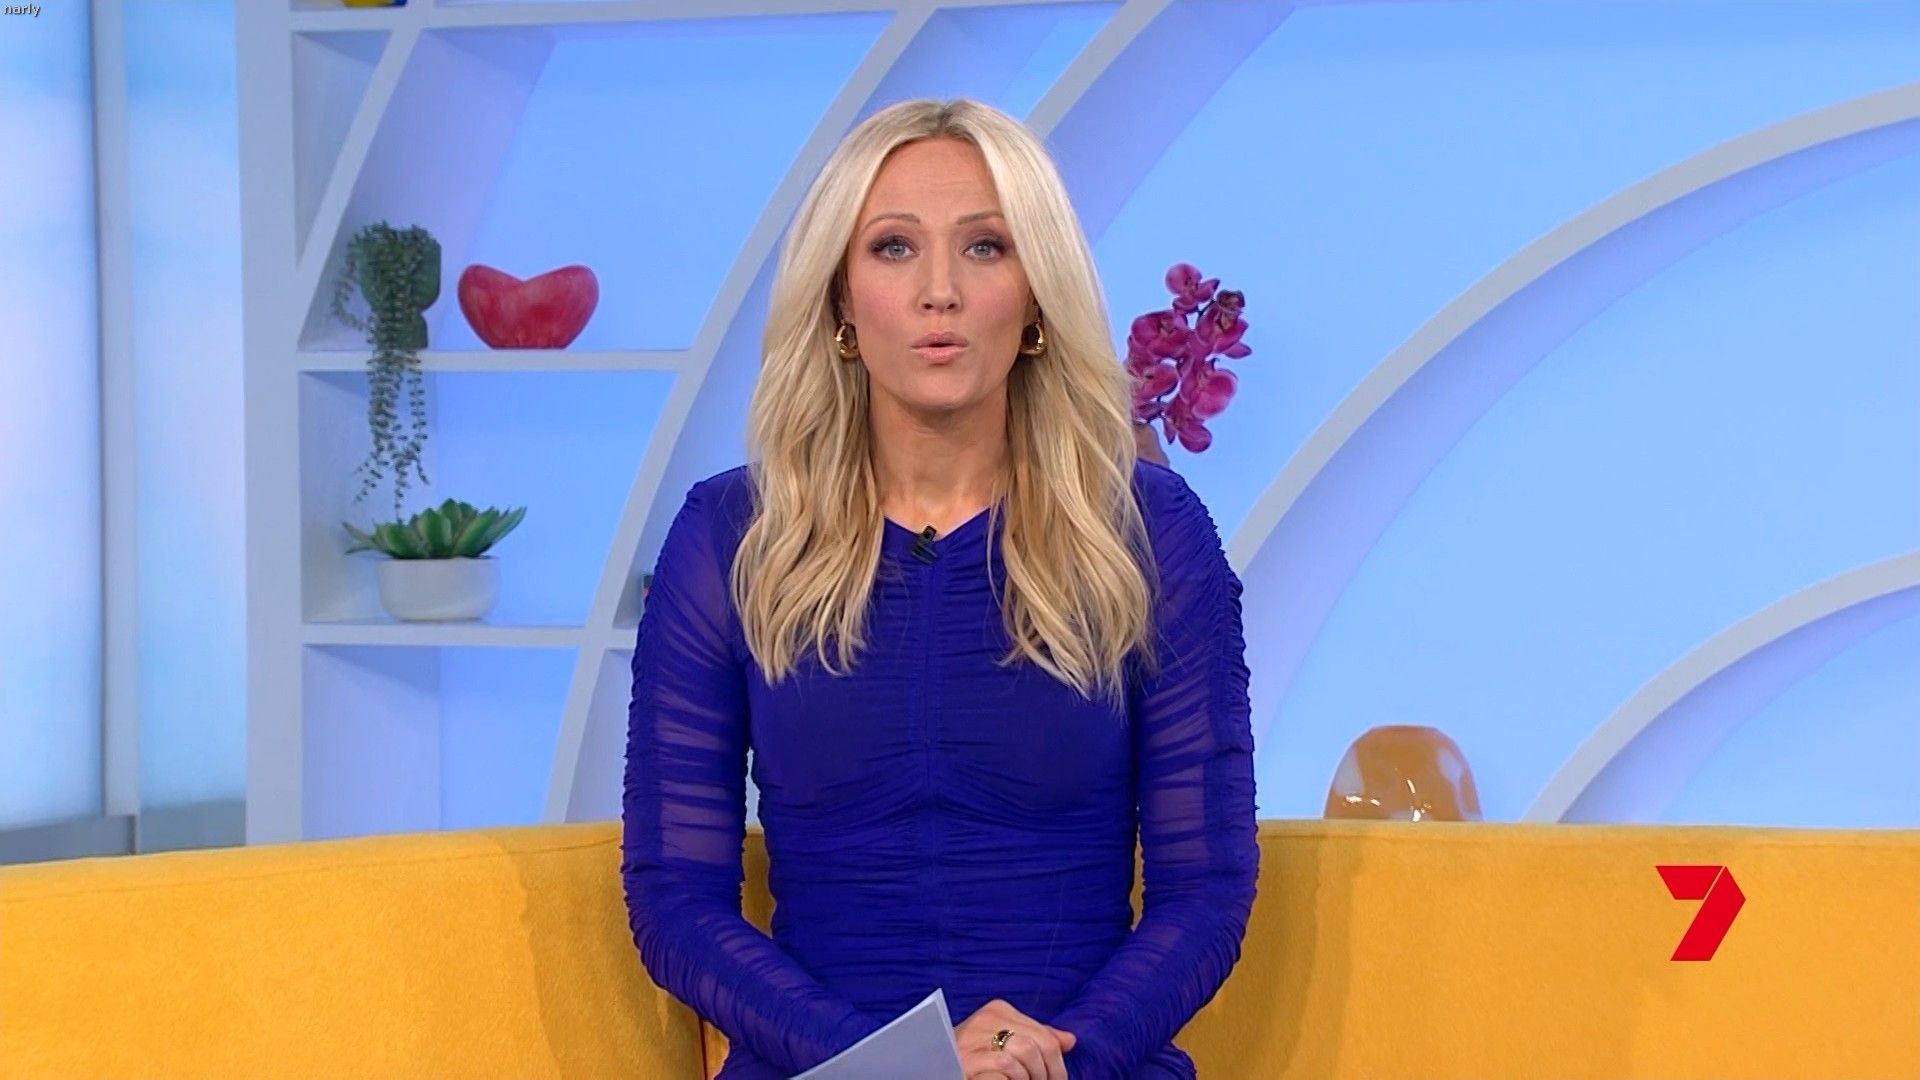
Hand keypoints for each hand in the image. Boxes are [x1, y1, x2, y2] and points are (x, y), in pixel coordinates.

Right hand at [954, 998, 1076, 1079]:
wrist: (936, 1068)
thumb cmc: (975, 1062)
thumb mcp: (1006, 1045)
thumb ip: (1036, 1039)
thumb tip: (1070, 1040)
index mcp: (997, 1011)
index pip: (1044, 1035)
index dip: (1056, 1064)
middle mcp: (984, 1020)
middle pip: (1038, 1045)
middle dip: (1048, 1073)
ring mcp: (972, 1040)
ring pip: (1023, 1054)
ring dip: (1030, 1078)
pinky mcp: (964, 1061)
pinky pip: (1004, 1068)